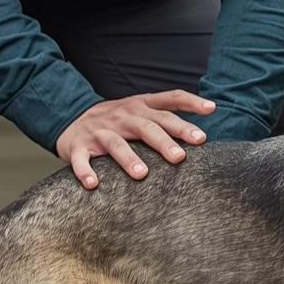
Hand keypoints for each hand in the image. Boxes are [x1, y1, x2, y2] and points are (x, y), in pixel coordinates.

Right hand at [55, 90, 212, 188]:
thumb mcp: (142, 107)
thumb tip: (212, 109)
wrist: (71, 117)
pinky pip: (81, 159)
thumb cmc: (117, 118)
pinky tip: (93, 183)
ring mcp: (100, 131)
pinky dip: (85, 171)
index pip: (170, 99)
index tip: (211, 109)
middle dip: (164, 140)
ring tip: (143, 174)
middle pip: (147, 126)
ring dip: (128, 159)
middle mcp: (123, 116)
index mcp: (141, 105)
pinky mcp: (78, 146)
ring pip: (116, 144)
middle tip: (181, 157)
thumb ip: (170, 110)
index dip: (190, 102)